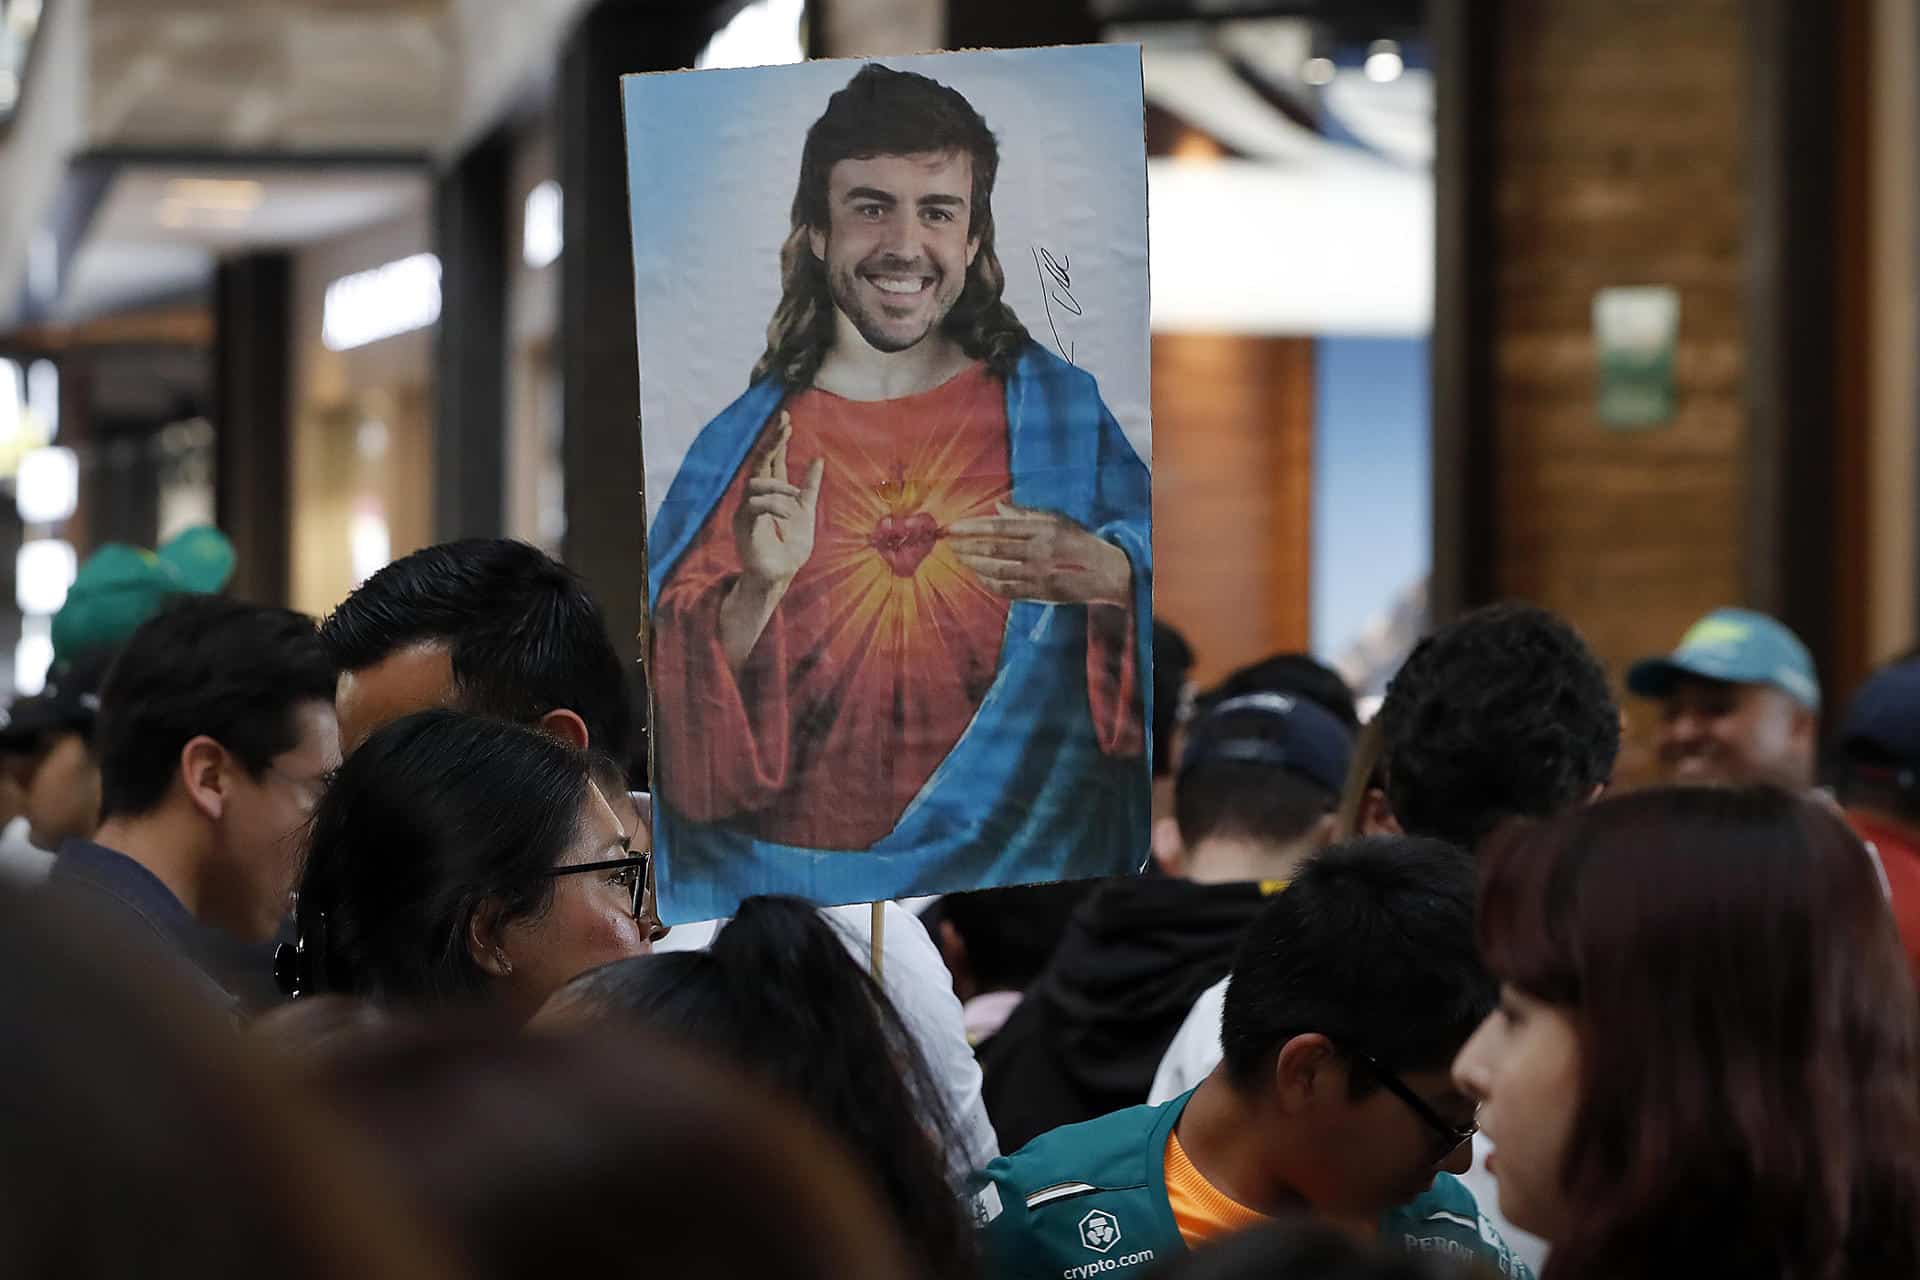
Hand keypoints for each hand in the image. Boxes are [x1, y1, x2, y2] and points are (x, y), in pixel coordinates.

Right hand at [731, 410, 825, 592]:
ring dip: (778, 486)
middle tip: (785, 424)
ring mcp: (747, 510)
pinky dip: (774, 507)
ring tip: (794, 499)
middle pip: (759, 462)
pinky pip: (754, 506)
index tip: (787, 419)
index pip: (771, 459)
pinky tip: (788, 515)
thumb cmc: (790, 547)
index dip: (778, 439)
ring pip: (755, 483)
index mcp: (771, 492)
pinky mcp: (743, 525)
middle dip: (772, 441)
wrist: (780, 575)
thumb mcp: (806, 511)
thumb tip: (818, 459)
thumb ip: (809, 487)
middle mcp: (756, 497)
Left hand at [948, 502, 1131, 605]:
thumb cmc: (1079, 541)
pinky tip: (978, 574)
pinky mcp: (1039, 593)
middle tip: (949, 543)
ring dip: (973, 564)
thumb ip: (1026, 514)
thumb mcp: (1057, 520)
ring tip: (960, 556)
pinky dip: (988, 582)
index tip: (952, 527)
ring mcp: (1038, 575)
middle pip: (993, 549)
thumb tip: (998, 507)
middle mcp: (1039, 552)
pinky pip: (1006, 589)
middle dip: (966, 546)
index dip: (972, 528)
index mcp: (1042, 530)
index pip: (999, 527)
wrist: (1106, 572)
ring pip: (996, 570)